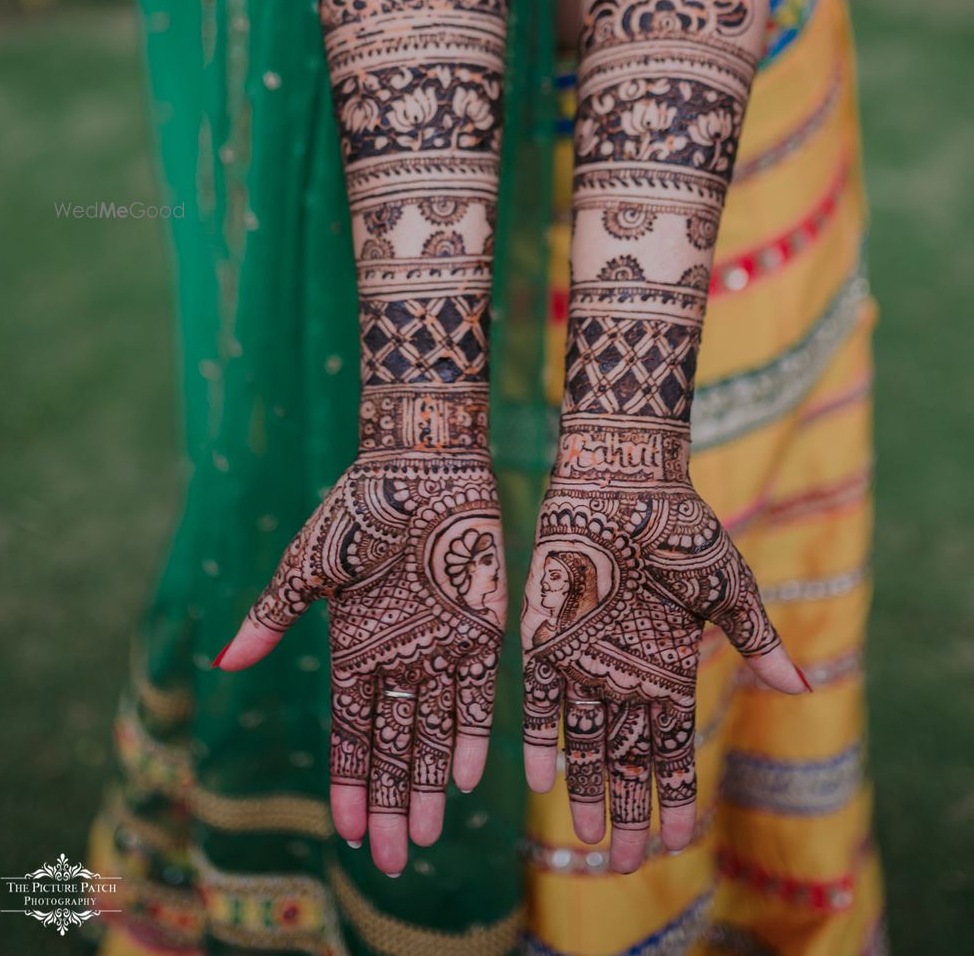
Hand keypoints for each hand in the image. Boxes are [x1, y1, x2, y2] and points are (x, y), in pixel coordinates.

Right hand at [215, 452, 505, 874]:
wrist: (422, 462)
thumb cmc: (359, 507)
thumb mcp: (310, 567)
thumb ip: (274, 618)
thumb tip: (224, 663)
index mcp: (355, 645)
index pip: (352, 730)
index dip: (349, 779)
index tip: (346, 830)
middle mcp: (400, 655)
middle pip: (394, 745)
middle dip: (389, 803)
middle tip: (392, 861)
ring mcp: (442, 644)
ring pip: (436, 732)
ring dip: (427, 785)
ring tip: (424, 839)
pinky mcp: (483, 626)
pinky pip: (479, 694)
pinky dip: (473, 734)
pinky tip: (464, 779)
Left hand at [521, 453, 805, 872]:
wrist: (621, 478)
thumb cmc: (679, 526)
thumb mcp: (726, 585)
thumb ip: (756, 638)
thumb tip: (803, 689)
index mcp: (668, 663)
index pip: (672, 745)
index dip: (676, 793)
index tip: (681, 843)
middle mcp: (624, 669)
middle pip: (627, 757)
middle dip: (630, 810)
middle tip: (628, 864)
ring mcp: (583, 655)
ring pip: (584, 740)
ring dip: (586, 791)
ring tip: (588, 844)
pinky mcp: (545, 634)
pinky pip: (539, 698)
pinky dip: (539, 738)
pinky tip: (541, 781)